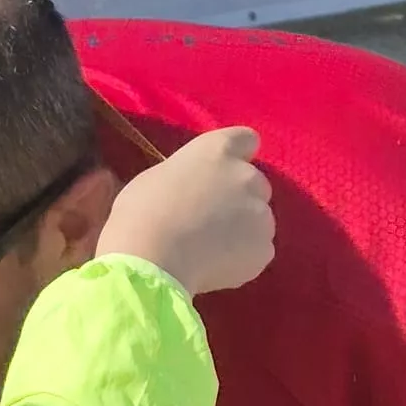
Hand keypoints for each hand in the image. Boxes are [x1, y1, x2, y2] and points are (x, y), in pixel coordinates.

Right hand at [96, 127, 272, 296]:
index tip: (223, 172)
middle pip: (255, 183)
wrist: (152, 261)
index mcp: (216, 151)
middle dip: (240, 197)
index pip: (246, 139)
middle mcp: (246, 176)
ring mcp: (260, 214)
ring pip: (258, 219)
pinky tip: (216, 267)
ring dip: (242, 229)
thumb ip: (188, 177)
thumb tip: (192, 189)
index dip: (237, 155)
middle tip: (211, 218)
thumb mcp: (157, 178)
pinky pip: (258, 251)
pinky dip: (243, 258)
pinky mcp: (264, 249)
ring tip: (211, 248)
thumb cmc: (141, 214)